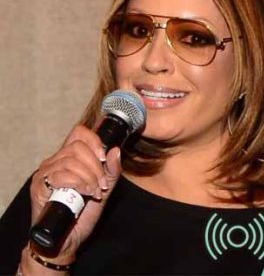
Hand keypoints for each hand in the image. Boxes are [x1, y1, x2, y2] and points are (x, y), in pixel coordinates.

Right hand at [28, 124, 121, 261]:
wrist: (67, 239)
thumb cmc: (82, 214)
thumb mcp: (104, 190)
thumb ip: (112, 172)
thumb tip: (115, 150)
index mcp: (69, 158)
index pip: (79, 133)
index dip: (95, 141)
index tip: (104, 158)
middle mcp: (54, 161)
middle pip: (78, 146)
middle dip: (96, 165)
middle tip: (102, 184)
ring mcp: (45, 173)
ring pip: (70, 160)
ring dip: (89, 176)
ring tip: (94, 191)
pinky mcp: (39, 186)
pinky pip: (60, 175)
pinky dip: (78, 183)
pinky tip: (85, 193)